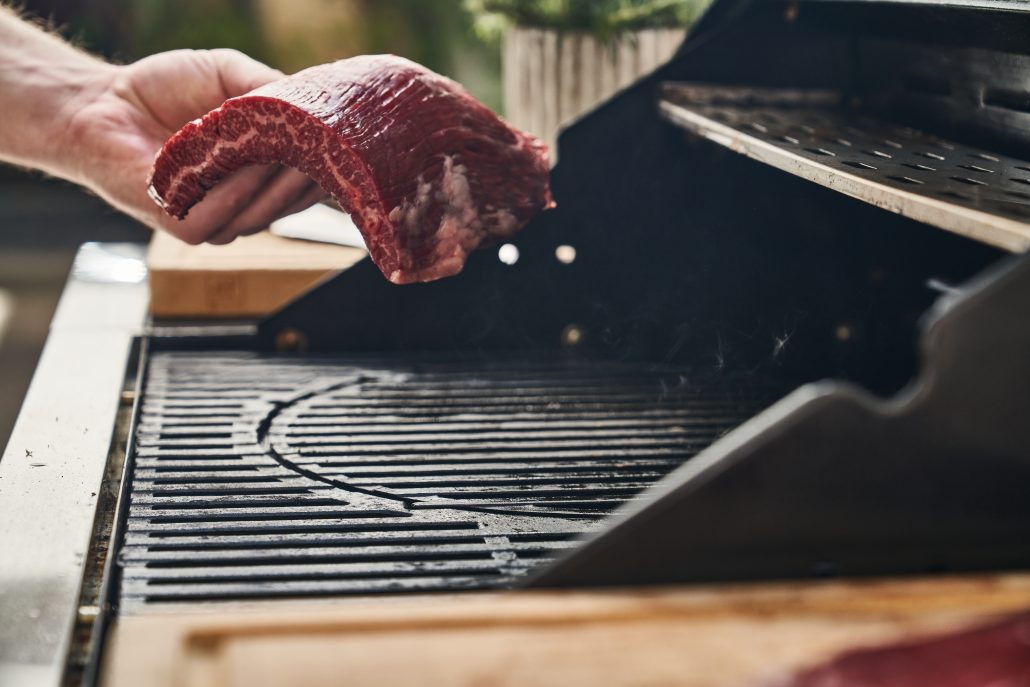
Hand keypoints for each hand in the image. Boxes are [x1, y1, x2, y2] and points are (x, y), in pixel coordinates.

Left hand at [65, 49, 324, 244]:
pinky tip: (235, 167)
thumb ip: (271, 89)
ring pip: (261, 215)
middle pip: (292, 202)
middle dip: (303, 175)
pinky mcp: (184, 226)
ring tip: (269, 151)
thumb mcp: (230, 74)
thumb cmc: (163, 88)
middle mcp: (244, 203)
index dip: (326, 166)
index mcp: (261, 175)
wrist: (100, 104)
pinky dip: (233, 192)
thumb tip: (308, 112)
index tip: (334, 143)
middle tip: (307, 146)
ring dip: (269, 183)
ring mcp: (217, 219)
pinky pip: (221, 220)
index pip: (309, 184)